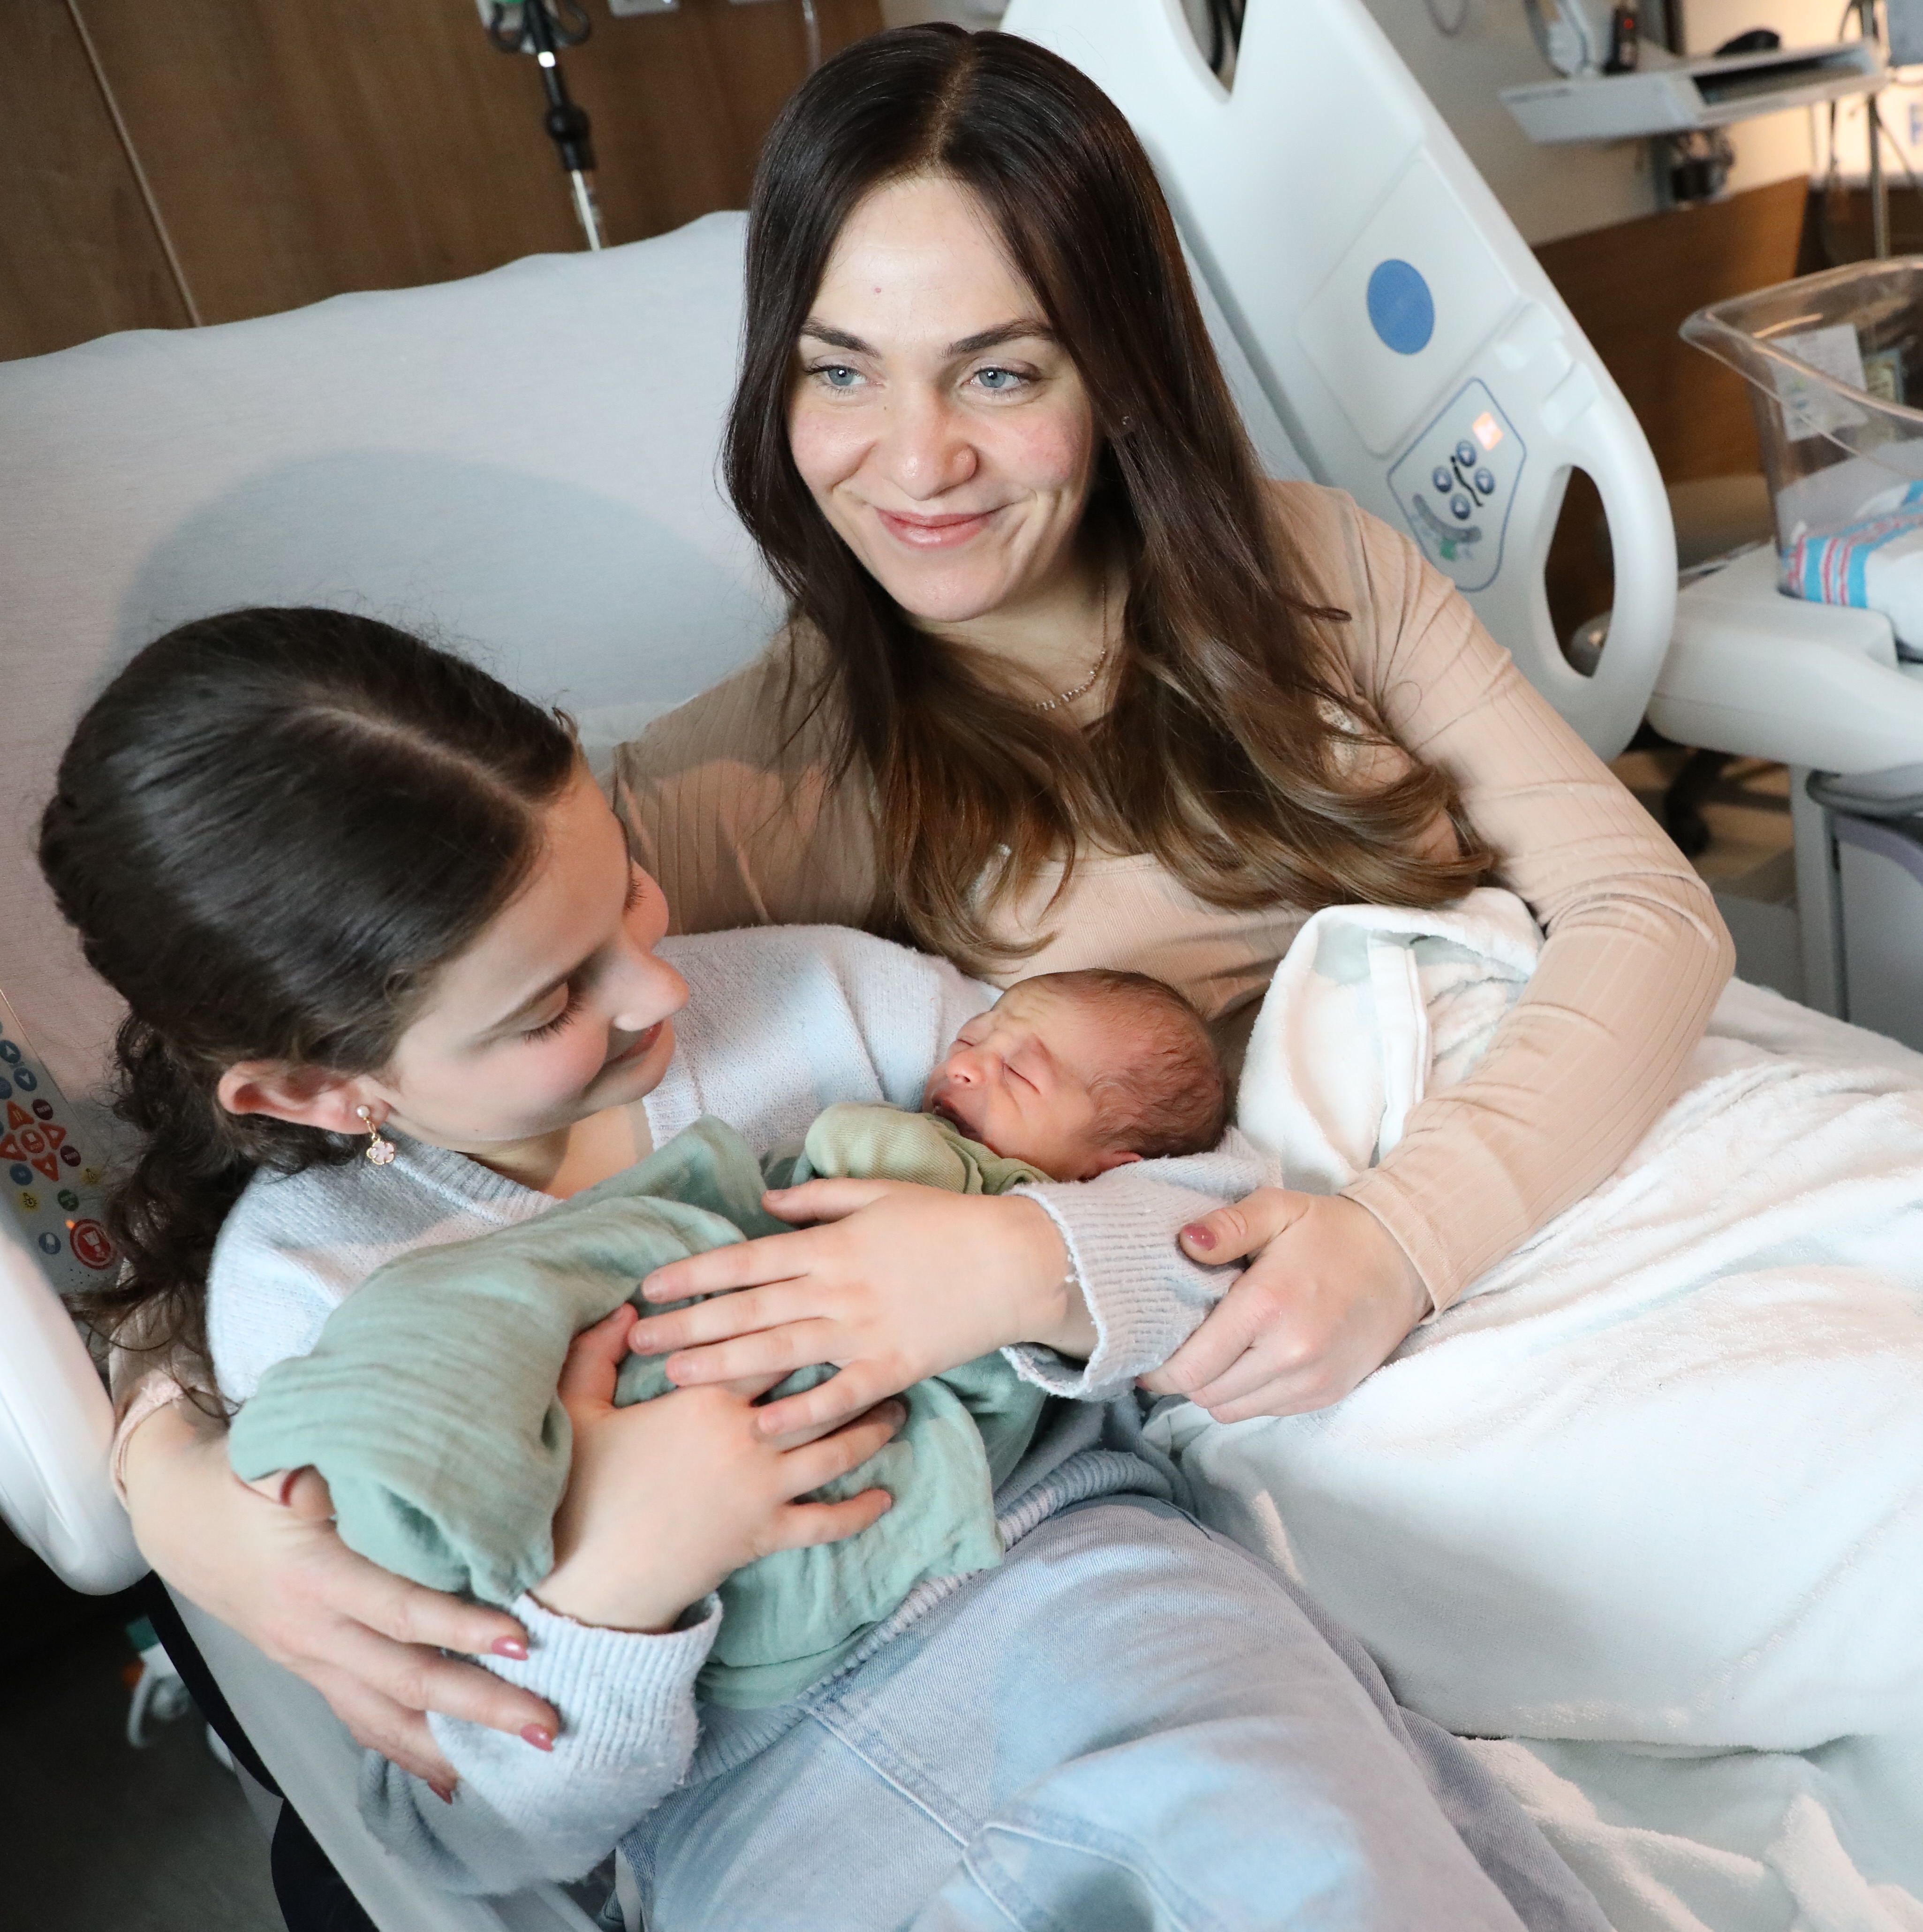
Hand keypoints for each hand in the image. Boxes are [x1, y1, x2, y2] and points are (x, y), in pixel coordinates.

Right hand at [122, 1400, 555, 1797]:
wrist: (179, 1512)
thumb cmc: (247, 1475)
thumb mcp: (295, 1461)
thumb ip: (359, 1473)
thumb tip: (433, 1470)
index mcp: (314, 1577)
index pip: (402, 1612)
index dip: (462, 1629)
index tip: (522, 1640)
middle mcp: (312, 1631)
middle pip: (406, 1681)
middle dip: (481, 1707)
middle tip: (547, 1724)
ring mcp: (309, 1659)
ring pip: (385, 1717)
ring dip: (452, 1744)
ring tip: (520, 1758)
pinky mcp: (312, 1669)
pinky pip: (362, 1719)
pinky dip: (406, 1751)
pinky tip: (451, 1776)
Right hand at [534, 1307, 905, 1633]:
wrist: (593, 1577)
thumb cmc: (582, 1486)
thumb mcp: (578, 1409)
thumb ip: (598, 1351)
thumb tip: (626, 1308)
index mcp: (706, 1398)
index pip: (766, 1344)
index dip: (797, 1321)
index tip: (827, 1303)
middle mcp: (747, 1437)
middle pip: (819, 1393)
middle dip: (856, 1370)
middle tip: (886, 1351)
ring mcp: (763, 1489)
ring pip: (836, 1451)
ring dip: (873, 1430)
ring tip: (897, 1410)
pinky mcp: (767, 1535)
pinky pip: (828, 1522)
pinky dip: (860, 1511)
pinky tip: (884, 1497)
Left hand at [627, 1179, 1085, 1438]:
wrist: (1013, 1260)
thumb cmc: (947, 1222)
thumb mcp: (880, 1194)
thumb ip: (819, 1199)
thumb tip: (765, 1203)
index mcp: (831, 1245)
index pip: (747, 1259)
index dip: (695, 1273)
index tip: (650, 1286)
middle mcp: (838, 1288)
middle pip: (750, 1308)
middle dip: (690, 1324)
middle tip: (640, 1341)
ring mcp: (864, 1330)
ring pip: (781, 1350)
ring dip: (724, 1366)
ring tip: (674, 1377)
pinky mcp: (892, 1367)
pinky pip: (839, 1394)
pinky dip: (801, 1413)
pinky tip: (762, 1427)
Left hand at [1138, 1190, 1427, 1421]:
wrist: (1403, 1259)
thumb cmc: (1331, 1231)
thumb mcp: (1277, 1209)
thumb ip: (1226, 1226)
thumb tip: (1184, 1242)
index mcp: (1268, 1306)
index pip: (1192, 1366)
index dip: (1159, 1369)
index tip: (1145, 1355)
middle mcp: (1290, 1354)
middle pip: (1206, 1394)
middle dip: (1182, 1378)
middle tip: (1175, 1350)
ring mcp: (1312, 1380)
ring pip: (1232, 1411)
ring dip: (1212, 1389)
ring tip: (1209, 1356)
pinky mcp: (1327, 1394)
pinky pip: (1265, 1411)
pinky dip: (1245, 1395)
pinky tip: (1246, 1362)